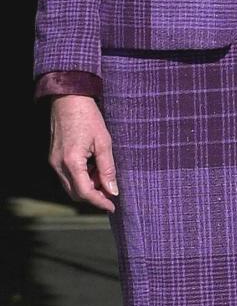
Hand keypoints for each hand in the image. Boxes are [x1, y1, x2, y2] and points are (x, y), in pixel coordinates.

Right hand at [49, 95, 118, 213]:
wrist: (69, 100)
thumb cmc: (88, 117)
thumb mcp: (103, 141)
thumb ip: (107, 168)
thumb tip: (112, 190)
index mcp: (71, 162)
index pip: (85, 193)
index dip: (99, 202)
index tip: (112, 206)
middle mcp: (58, 166)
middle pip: (76, 193)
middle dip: (94, 195)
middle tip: (111, 190)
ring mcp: (54, 162)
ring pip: (71, 186)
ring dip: (87, 185)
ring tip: (103, 173)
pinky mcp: (54, 158)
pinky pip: (67, 176)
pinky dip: (80, 177)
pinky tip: (92, 167)